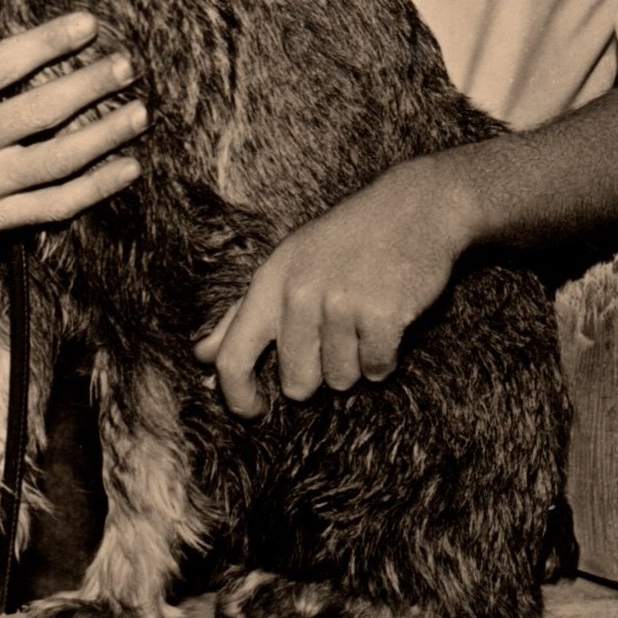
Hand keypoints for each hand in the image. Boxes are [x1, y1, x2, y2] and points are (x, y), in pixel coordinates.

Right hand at [0, 0, 147, 253]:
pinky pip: (55, 205)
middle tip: (127, 65)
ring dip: (104, 137)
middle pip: (39, 112)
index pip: (2, 66)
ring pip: (55, 161)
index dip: (47, 43)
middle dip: (89, 87)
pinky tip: (130, 167)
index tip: (90, 24)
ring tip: (140, 112)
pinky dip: (96, 189)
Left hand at [194, 155, 475, 418]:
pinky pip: (376, 370)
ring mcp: (341, 304)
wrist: (415, 206)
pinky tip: (388, 325)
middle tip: (334, 341)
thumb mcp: (285, 264)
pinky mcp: (382, 314)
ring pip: (341, 380)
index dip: (238, 397)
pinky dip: (384, 359)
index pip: (232, 358)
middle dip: (317, 377)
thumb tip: (202, 359)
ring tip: (364, 321)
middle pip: (296, 383)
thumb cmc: (345, 240)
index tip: (254, 410)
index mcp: (269, 282)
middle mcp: (299, 293)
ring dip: (355, 363)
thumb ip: (241, 314)